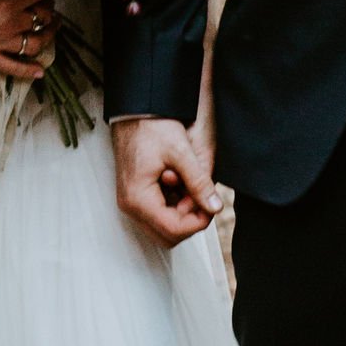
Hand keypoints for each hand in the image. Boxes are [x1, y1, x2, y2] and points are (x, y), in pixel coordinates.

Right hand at [0, 0, 58, 80]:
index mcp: (7, 3)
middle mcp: (9, 26)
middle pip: (42, 16)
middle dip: (47, 7)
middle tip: (45, 1)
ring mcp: (1, 45)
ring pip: (36, 44)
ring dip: (48, 34)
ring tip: (51, 27)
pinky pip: (14, 68)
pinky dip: (29, 71)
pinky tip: (40, 71)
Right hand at [113, 114, 224, 246]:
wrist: (134, 111)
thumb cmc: (152, 126)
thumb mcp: (181, 152)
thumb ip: (199, 182)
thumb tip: (215, 206)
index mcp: (138, 198)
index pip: (173, 229)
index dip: (197, 222)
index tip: (211, 206)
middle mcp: (130, 206)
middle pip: (167, 235)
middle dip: (190, 221)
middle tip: (202, 198)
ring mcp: (131, 202)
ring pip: (162, 227)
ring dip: (182, 214)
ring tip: (191, 187)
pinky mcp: (134, 196)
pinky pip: (157, 214)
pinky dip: (173, 206)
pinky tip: (181, 185)